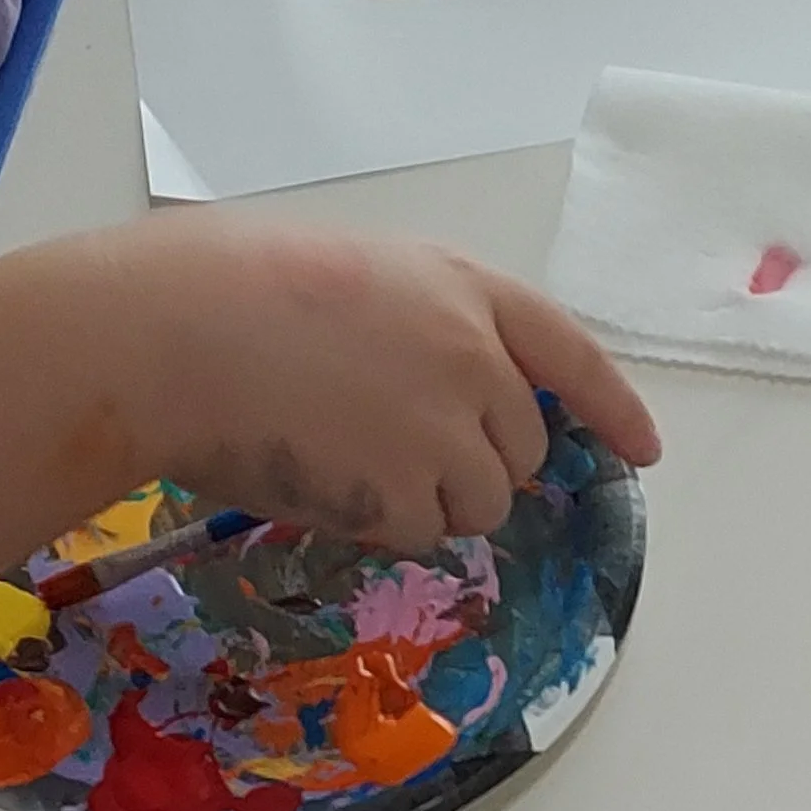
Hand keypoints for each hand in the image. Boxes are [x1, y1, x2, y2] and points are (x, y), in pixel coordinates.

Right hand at [109, 223, 661, 555]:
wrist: (167, 334)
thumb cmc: (226, 289)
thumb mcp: (352, 278)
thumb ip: (422, 330)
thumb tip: (447, 405)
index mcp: (462, 286)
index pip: (570, 351)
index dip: (612, 407)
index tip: (642, 449)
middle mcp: (476, 355)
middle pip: (522, 446)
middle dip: (473, 461)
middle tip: (380, 441)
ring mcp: (449, 426)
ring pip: (479, 502)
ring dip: (425, 499)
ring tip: (340, 451)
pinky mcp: (413, 490)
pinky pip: (423, 532)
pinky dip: (382, 523)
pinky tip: (323, 475)